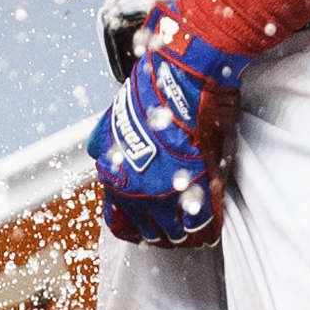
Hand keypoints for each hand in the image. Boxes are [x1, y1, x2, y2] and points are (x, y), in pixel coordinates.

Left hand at [89, 2, 247, 246]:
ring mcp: (167, 194)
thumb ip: (107, 138)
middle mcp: (135, 190)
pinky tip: (213, 219)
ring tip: (197, 222)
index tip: (148, 222)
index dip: (136, 224)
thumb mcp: (116, 113)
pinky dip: (209, 227)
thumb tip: (96, 150)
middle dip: (164, 231)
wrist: (186, 74)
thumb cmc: (154, 87)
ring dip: (187, 232)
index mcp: (114, 173)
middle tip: (177, 223)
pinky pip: (204, 226)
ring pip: (177, 235)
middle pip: (149, 234)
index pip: (119, 221)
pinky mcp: (199, 189)